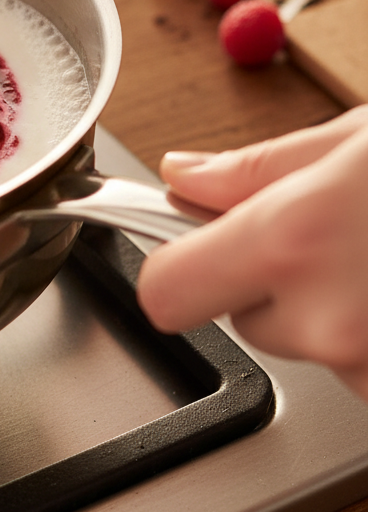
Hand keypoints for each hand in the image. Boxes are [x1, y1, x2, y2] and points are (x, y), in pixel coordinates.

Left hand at [136, 104, 367, 399]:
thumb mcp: (361, 142)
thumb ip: (256, 168)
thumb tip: (182, 176)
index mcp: (293, 241)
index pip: (164, 291)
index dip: (168, 268)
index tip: (183, 249)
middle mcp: (327, 321)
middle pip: (241, 319)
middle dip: (269, 284)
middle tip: (330, 238)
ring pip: (309, 345)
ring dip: (332, 313)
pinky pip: (359, 368)